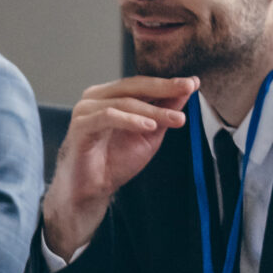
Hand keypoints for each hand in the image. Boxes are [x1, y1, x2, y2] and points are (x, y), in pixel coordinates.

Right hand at [40, 75, 197, 257]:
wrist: (92, 188)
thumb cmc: (116, 160)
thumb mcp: (150, 134)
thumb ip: (165, 111)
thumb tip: (187, 89)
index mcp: (110, 96)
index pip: (141, 84)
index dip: (167, 83)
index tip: (192, 83)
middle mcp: (95, 98)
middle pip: (133, 86)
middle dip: (163, 88)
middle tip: (187, 88)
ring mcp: (85, 110)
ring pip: (124, 102)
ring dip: (153, 111)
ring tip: (176, 119)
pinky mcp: (80, 126)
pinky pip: (107, 117)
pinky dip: (130, 120)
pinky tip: (149, 126)